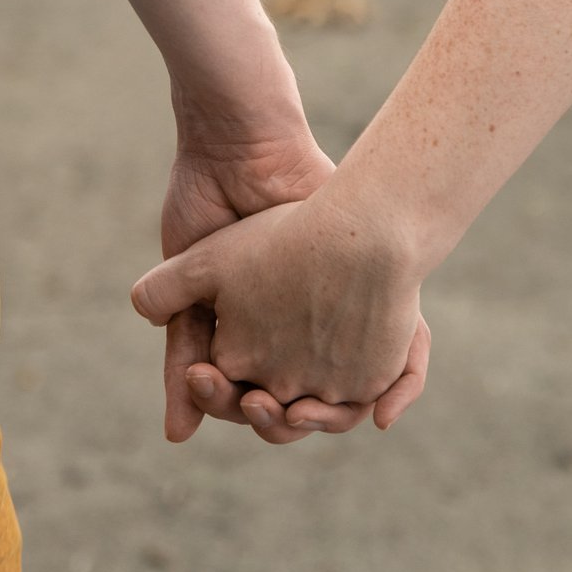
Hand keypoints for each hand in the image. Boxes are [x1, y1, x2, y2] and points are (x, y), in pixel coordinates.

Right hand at [132, 192, 431, 438]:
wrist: (249, 150)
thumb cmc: (210, 205)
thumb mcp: (192, 275)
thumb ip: (183, 339)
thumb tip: (177, 422)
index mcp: (248, 327)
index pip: (241, 393)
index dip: (222, 400)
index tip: (204, 382)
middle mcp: (293, 328)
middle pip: (290, 401)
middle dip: (269, 413)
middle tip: (253, 401)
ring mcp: (336, 316)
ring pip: (340, 394)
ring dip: (320, 414)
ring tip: (292, 405)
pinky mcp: (376, 300)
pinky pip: (395, 361)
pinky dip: (390, 390)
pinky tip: (368, 402)